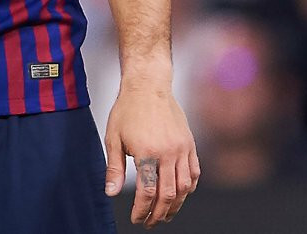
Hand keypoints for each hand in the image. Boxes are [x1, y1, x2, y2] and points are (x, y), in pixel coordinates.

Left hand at [104, 80, 198, 227]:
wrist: (148, 85)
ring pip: (184, 187)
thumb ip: (114, 169)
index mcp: (147, 152)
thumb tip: (111, 193)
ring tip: (166, 214)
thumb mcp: (113, 138)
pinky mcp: (190, 143)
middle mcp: (168, 152)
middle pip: (168, 194)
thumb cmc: (128, 109)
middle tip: (150, 222)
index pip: (147, 192)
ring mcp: (182, 148)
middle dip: (158, 213)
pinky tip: (181, 195)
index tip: (136, 218)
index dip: (141, 210)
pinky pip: (194, 172)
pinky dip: (189, 187)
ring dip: (175, 205)